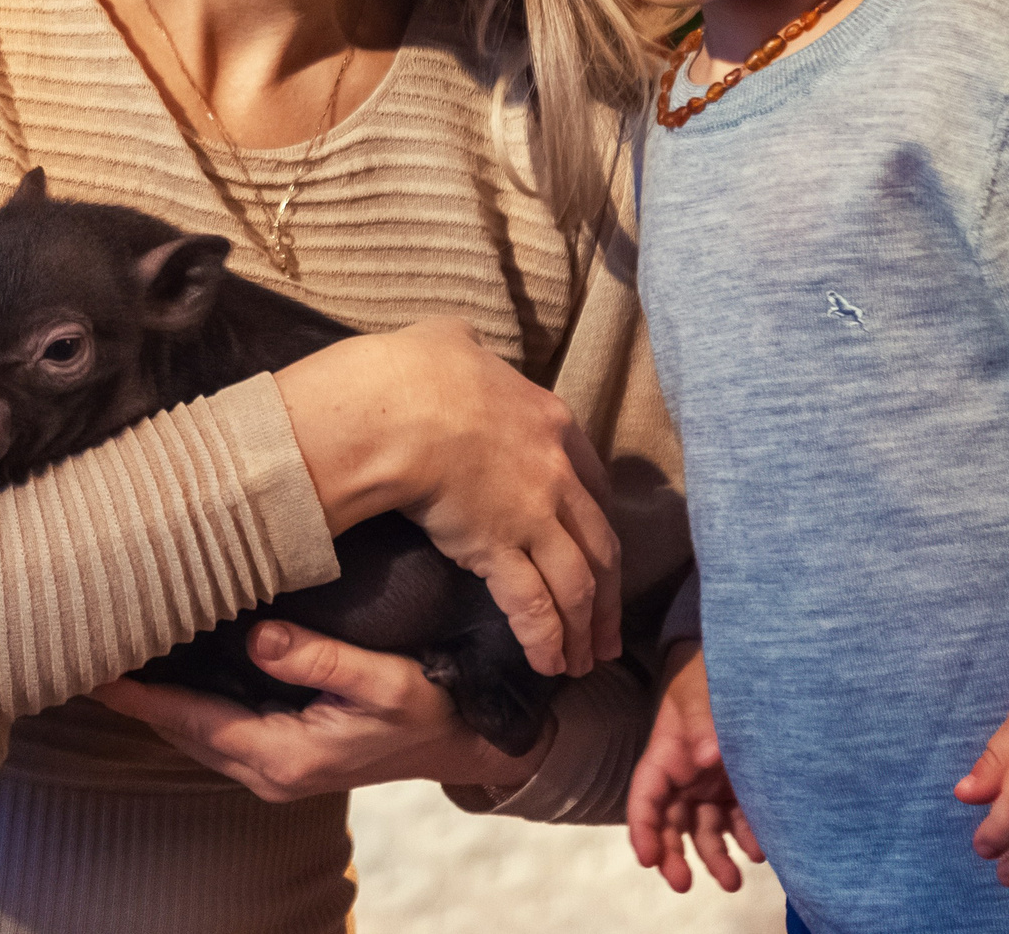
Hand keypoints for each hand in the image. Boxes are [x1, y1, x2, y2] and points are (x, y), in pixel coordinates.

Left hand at [93, 620, 552, 801]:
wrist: (462, 744)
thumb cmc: (428, 709)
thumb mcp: (384, 681)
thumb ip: (321, 660)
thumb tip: (257, 638)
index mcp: (284, 754)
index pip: (191, 719)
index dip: (140, 695)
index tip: (94, 665)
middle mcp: (269, 769)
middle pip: (181, 729)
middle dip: (135, 695)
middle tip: (88, 643)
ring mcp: (274, 766)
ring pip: (195, 731)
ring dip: (157, 699)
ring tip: (117, 653)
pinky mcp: (283, 754)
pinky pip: (218, 727)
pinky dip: (187, 702)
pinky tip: (172, 671)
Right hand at [277, 319, 621, 678]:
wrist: (399, 405)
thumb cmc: (417, 368)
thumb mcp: (458, 344)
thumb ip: (469, 355)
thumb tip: (455, 347)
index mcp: (553, 423)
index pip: (593, 485)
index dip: (597, 527)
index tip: (600, 556)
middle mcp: (557, 474)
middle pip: (598, 544)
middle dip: (607, 594)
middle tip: (608, 632)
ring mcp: (535, 514)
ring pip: (576, 583)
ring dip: (583, 627)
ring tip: (582, 662)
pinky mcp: (501, 548)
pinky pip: (535, 605)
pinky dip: (546, 638)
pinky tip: (549, 664)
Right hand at [627, 639, 762, 893]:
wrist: (739, 665)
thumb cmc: (708, 674)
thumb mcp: (700, 691)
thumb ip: (702, 721)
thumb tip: (708, 756)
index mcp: (666, 755)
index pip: (645, 797)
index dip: (642, 829)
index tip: (648, 858)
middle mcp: (684, 777)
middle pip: (671, 824)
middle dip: (673, 856)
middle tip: (682, 883)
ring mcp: (711, 784)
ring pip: (705, 831)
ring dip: (715, 858)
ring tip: (733, 882)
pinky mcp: (737, 787)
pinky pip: (738, 820)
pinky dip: (745, 838)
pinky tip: (757, 850)